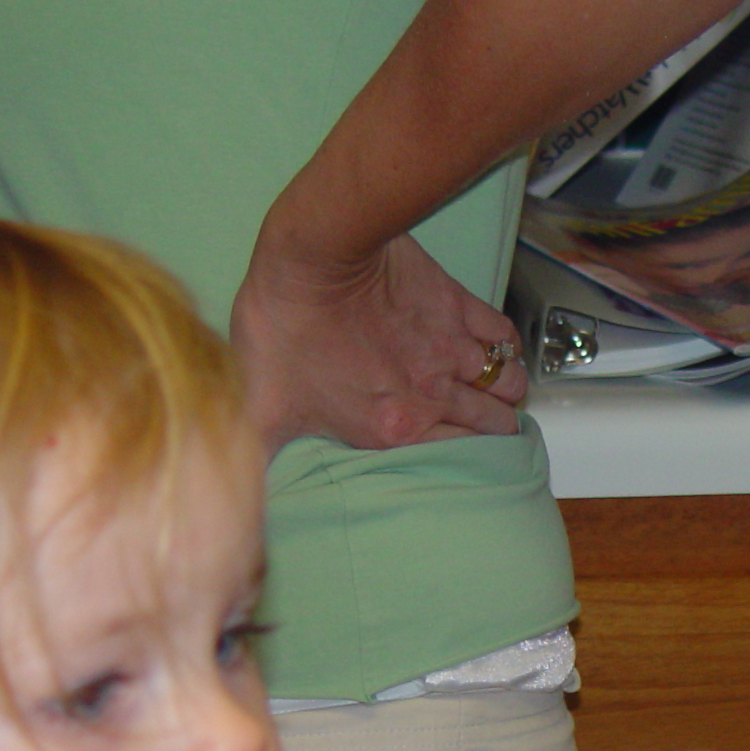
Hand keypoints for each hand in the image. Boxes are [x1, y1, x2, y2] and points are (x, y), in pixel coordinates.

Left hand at [232, 230, 528, 452]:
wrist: (314, 255)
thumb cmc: (285, 326)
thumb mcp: (264, 404)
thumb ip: (264, 452)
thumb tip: (241, 494)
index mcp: (396, 427)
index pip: (459, 455)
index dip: (470, 456)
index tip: (467, 451)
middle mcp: (435, 394)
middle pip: (494, 422)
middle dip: (496, 426)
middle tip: (487, 422)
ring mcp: (452, 349)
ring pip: (508, 382)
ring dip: (506, 389)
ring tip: (497, 389)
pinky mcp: (459, 304)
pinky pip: (503, 335)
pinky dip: (506, 346)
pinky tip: (495, 348)